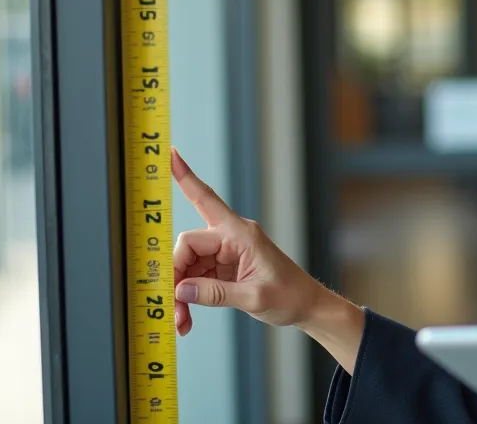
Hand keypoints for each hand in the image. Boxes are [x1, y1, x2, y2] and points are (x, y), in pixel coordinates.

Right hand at [171, 148, 323, 334]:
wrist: (307, 306)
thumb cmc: (290, 296)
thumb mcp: (254, 297)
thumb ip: (215, 293)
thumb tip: (180, 289)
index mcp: (240, 234)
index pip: (204, 201)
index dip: (185, 178)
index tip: (170, 154)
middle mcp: (230, 238)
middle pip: (186, 247)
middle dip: (175, 278)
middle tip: (174, 310)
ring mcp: (226, 253)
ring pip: (188, 267)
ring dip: (181, 294)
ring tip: (181, 322)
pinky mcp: (223, 268)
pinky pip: (196, 279)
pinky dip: (189, 298)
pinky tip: (186, 319)